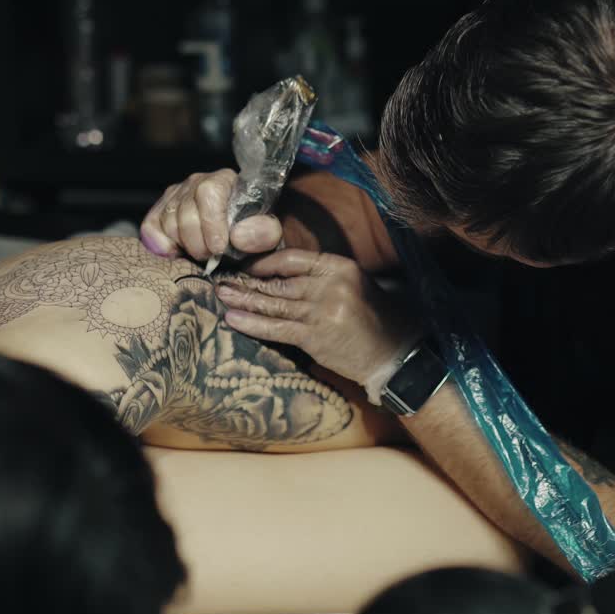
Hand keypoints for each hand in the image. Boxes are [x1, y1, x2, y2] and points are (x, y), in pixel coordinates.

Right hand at [139, 169, 282, 260]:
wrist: (241, 235)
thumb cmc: (255, 232)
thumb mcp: (271, 233)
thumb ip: (264, 232)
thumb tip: (238, 236)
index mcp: (226, 180)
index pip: (209, 192)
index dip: (211, 223)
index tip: (219, 248)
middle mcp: (197, 181)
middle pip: (185, 212)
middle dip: (198, 243)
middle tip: (212, 258)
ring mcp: (176, 194)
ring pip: (167, 222)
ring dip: (183, 246)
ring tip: (202, 254)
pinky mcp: (160, 210)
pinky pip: (150, 226)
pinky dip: (159, 243)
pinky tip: (176, 253)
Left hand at [216, 250, 419, 384]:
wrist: (393, 354)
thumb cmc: (373, 318)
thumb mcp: (354, 285)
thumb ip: (321, 277)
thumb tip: (280, 273)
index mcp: (340, 267)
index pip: (292, 258)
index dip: (264, 261)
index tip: (245, 265)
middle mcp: (330, 286)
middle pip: (279, 281)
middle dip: (247, 281)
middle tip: (221, 279)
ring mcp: (322, 312)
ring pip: (274, 304)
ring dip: (244, 300)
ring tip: (221, 294)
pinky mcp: (315, 338)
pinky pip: (277, 329)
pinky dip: (253, 324)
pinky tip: (233, 318)